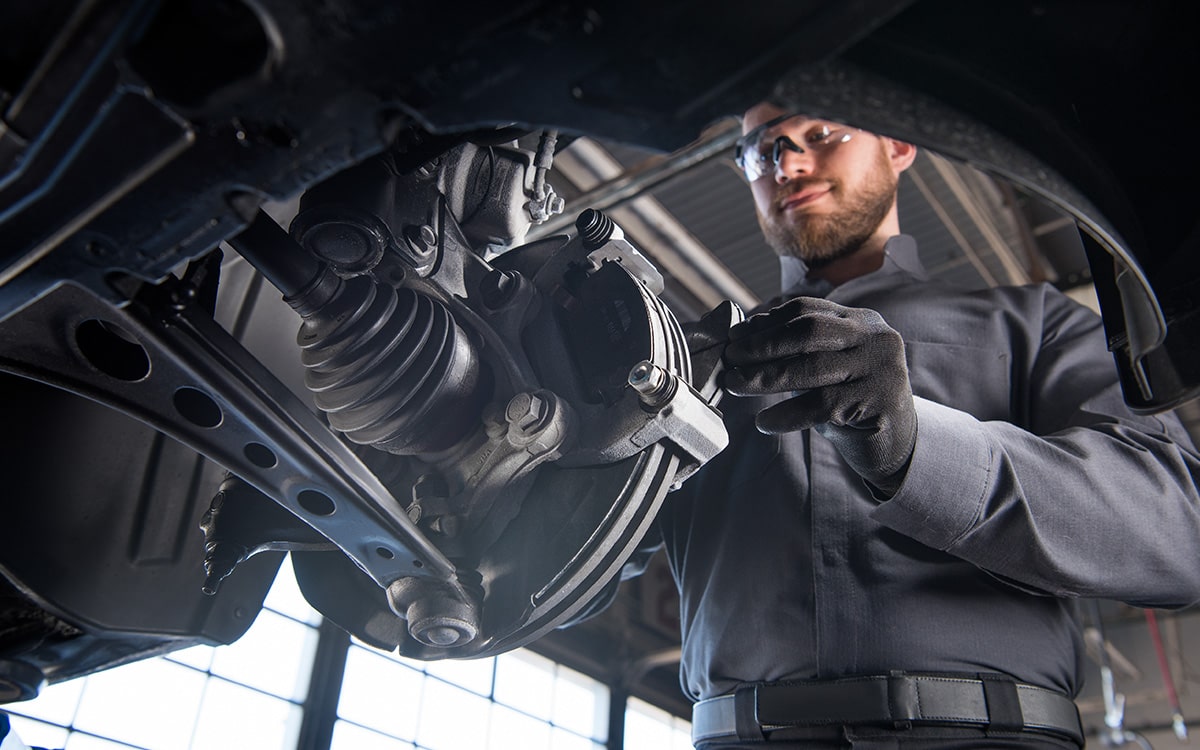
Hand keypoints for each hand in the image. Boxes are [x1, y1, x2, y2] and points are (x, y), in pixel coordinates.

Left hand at [722, 296, 916, 493]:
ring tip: (735, 386)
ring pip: (812, 368)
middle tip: (731, 360)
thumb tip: (743, 335)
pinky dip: (787, 415)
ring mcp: (881, 368)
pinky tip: (764, 423)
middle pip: (808, 332)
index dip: (767, 323)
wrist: (895, 444)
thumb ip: (796, 350)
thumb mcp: (826, 368)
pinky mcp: (881, 402)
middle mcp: (875, 338)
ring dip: (766, 378)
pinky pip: (822, 406)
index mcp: (860, 321)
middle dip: (763, 345)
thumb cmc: (849, 402)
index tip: (736, 337)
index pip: (807, 310)